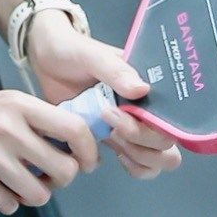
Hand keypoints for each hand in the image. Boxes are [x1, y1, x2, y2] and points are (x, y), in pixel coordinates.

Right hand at [0, 85, 103, 213]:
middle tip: (46, 178)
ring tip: (20, 188)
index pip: (73, 129)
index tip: (86, 163)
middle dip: (60, 181)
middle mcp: (8, 128)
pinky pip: (8, 204)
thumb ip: (27, 119)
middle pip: (63, 169)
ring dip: (33, 196)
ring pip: (38, 193)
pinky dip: (7, 204)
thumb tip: (64, 144)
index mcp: (17, 104)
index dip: (89, 151)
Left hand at [26, 14, 183, 185]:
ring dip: (139, 158)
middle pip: (168, 145)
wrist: (46, 60)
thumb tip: (142, 90)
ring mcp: (133, 127)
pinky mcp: (115, 140)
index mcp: (149, 85)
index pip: (170, 116)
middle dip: (143, 144)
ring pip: (157, 159)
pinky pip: (139, 166)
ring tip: (110, 140)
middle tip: (112, 129)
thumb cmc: (71, 50)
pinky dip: (130, 167)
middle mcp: (147, 108)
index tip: (114, 115)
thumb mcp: (91, 53)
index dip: (150, 126)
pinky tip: (109, 154)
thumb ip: (115, 69)